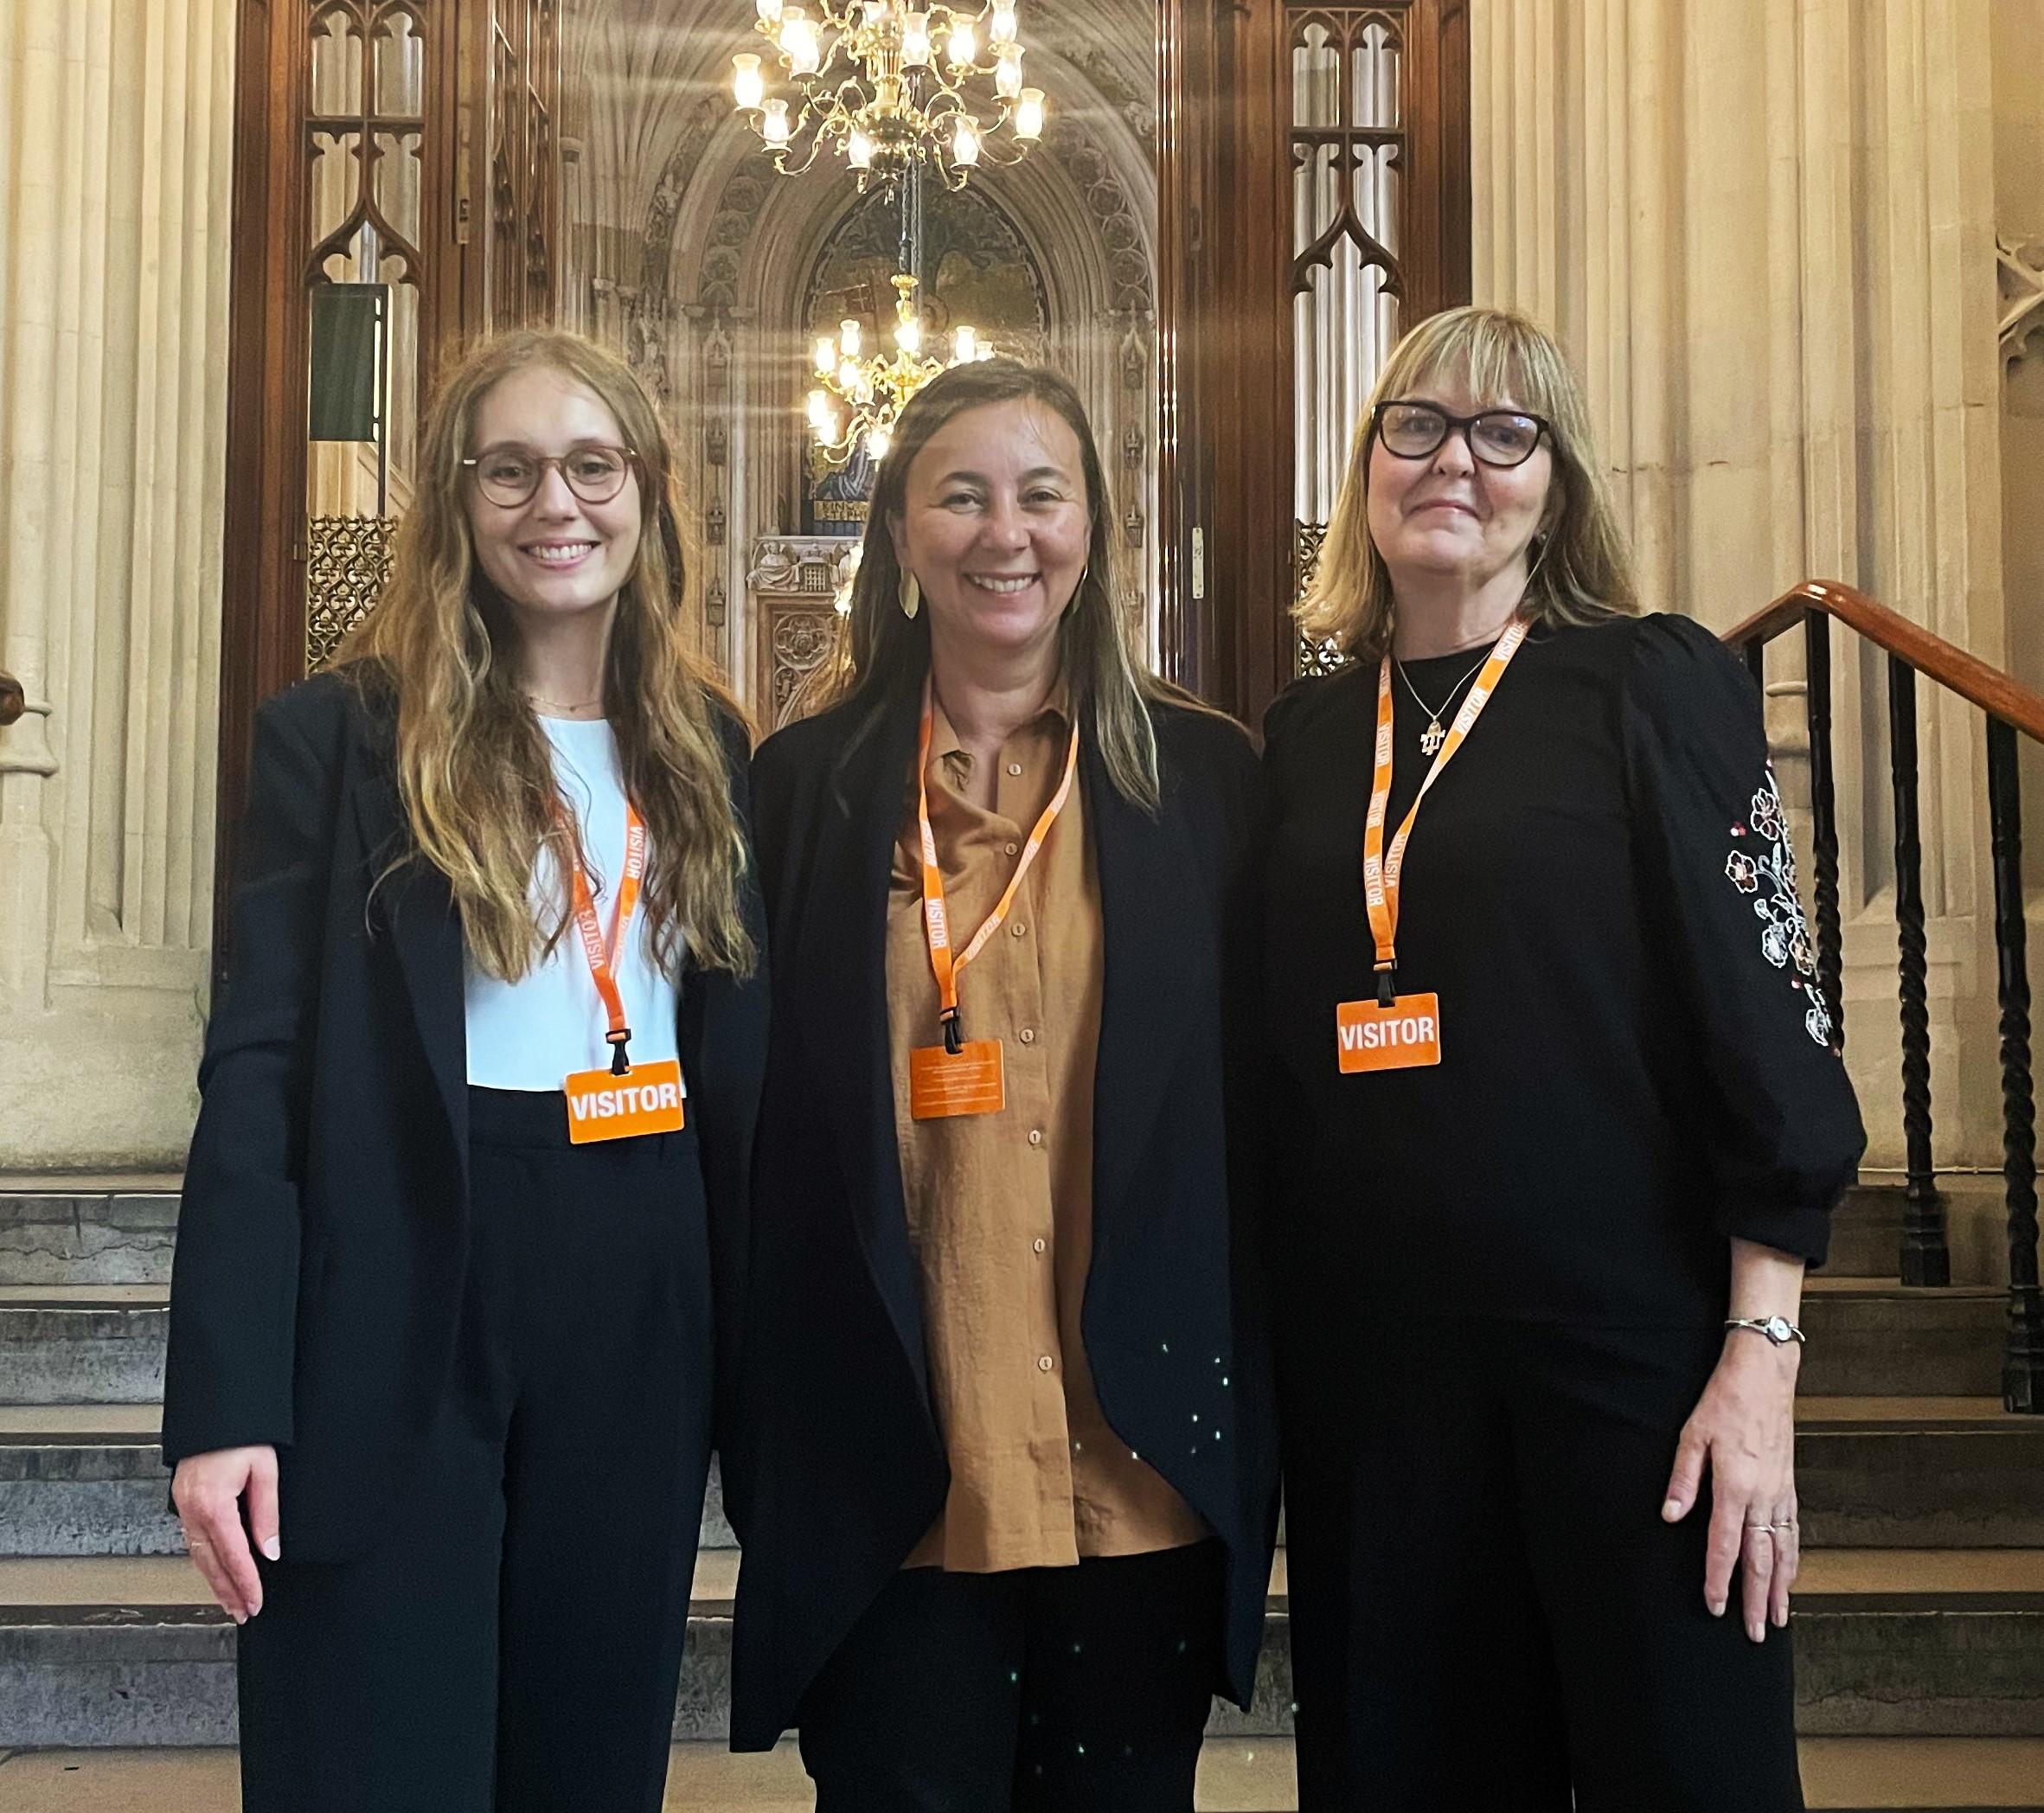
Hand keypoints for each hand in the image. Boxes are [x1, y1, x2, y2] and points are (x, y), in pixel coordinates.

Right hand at [171, 1446, 279, 1621]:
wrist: (215, 1411)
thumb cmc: (241, 1433)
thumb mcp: (265, 1470)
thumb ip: (267, 1513)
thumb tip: (270, 1551)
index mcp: (213, 1504)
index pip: (233, 1555)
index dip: (246, 1583)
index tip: (255, 1602)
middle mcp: (192, 1510)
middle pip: (210, 1563)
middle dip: (228, 1591)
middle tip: (243, 1613)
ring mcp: (183, 1507)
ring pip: (198, 1555)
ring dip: (215, 1580)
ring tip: (231, 1601)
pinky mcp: (183, 1501)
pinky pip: (193, 1540)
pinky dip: (206, 1561)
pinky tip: (216, 1570)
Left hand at [1660, 1335, 1799, 1640]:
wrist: (1764, 1376)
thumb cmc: (1724, 1402)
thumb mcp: (1692, 1435)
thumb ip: (1683, 1480)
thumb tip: (1671, 1517)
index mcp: (1735, 1487)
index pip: (1725, 1546)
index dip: (1719, 1580)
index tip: (1715, 1607)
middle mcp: (1763, 1496)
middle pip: (1760, 1560)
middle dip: (1755, 1599)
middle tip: (1755, 1634)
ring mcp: (1781, 1492)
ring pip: (1783, 1551)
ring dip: (1780, 1588)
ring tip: (1777, 1618)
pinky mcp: (1790, 1485)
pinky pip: (1793, 1531)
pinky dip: (1792, 1558)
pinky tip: (1789, 1574)